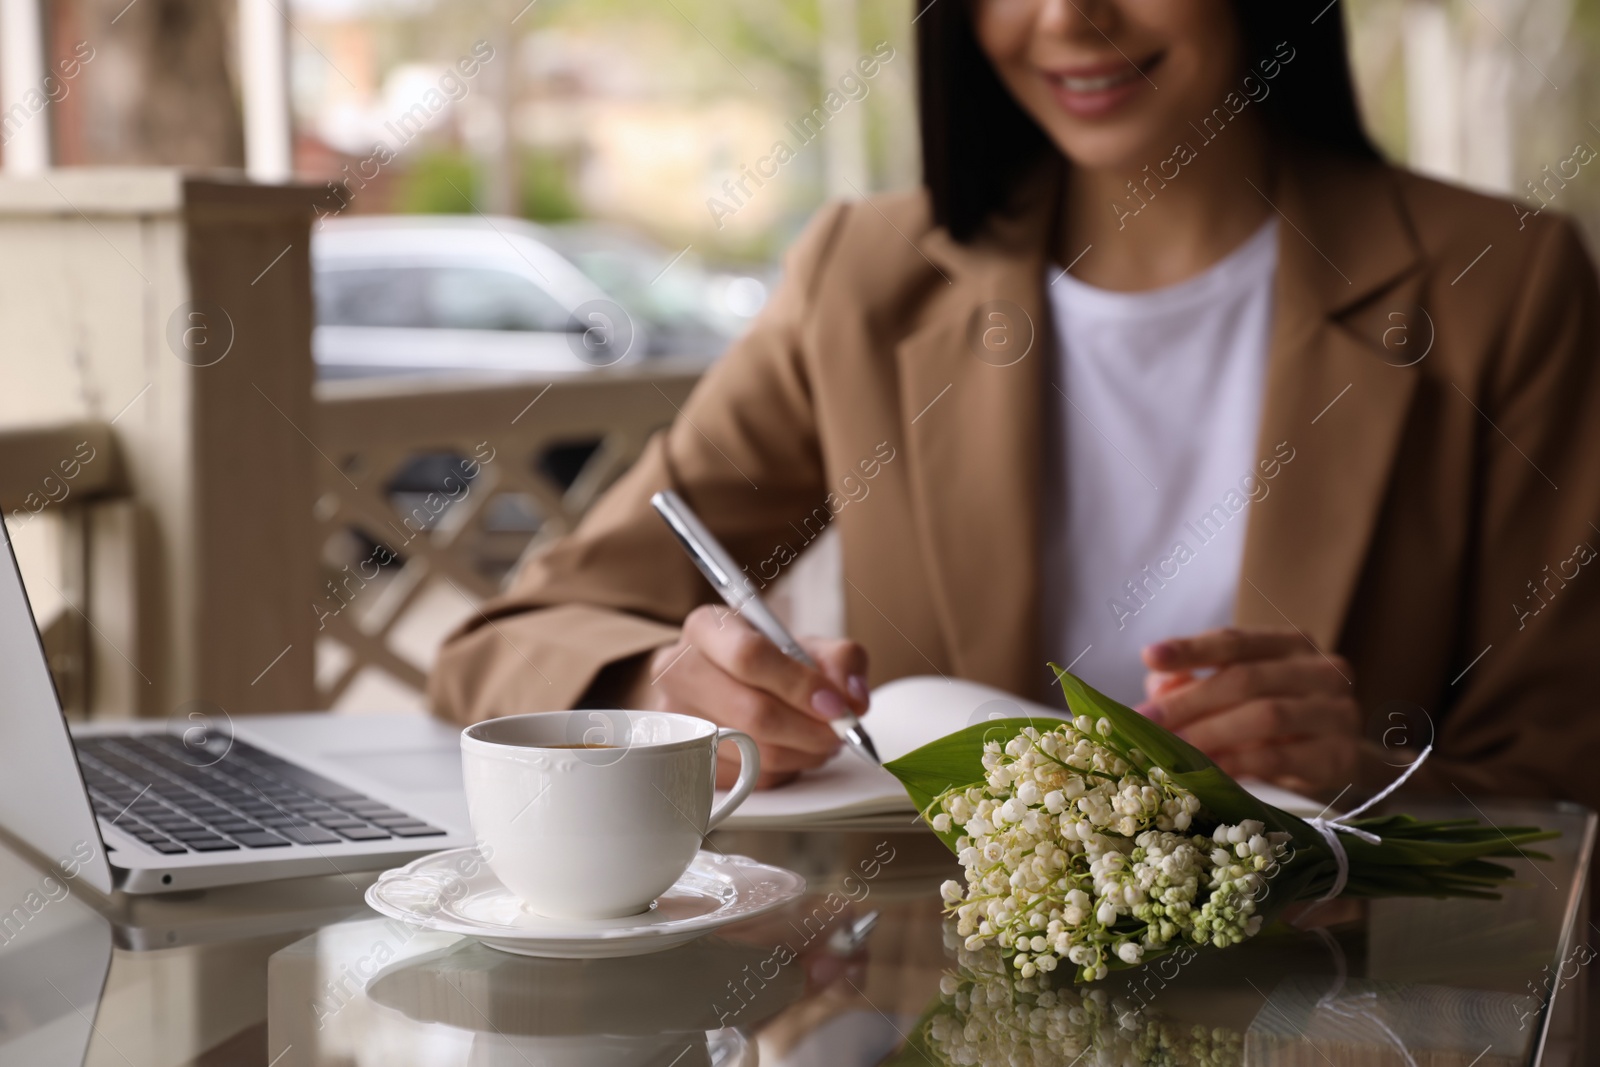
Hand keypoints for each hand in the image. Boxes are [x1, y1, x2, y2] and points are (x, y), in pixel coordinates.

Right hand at [625, 605, 868, 789]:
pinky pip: (745, 779)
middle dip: (808, 729)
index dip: (799, 685)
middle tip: (840, 732)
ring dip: (801, 754)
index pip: (749, 656)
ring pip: (751, 751)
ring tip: (821, 741)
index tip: (836, 706)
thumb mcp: (808, 645)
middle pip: (750, 711)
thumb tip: (853, 700)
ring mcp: (675, 719)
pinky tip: (792, 753)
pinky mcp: (682, 759)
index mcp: (705, 628)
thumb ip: (841, 660)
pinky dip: (782, 771)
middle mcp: (677, 670)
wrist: (728, 685)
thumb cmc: (770, 664)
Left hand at [1137, 628, 1359, 796]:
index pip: (1236, 641)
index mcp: (1291, 645)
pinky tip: (1208, 771)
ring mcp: (1337, 711)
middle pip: (1245, 679)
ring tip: (1171, 749)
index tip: (1150, 656)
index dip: (1191, 649)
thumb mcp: (1236, 696)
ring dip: (1210, 734)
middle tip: (1148, 721)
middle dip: (1190, 701)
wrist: (1340, 760)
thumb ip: (1195, 684)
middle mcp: (1321, 670)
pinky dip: (1239, 764)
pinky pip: (1281, 757)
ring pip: (1265, 716)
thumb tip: (1156, 687)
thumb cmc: (1278, 720)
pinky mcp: (1341, 754)